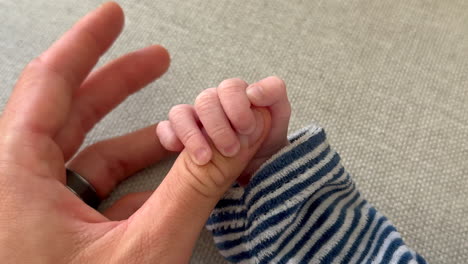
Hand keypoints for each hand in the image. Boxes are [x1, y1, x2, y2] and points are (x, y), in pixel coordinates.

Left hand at [0, 2, 270, 262]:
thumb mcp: (142, 250)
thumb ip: (193, 188)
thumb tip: (235, 138)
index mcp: (12, 178)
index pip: (50, 84)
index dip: (87, 43)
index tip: (114, 15)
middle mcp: (14, 187)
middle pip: (68, 111)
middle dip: (118, 83)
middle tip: (154, 59)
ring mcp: (33, 212)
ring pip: (86, 153)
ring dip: (136, 134)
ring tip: (181, 122)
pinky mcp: (55, 234)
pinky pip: (94, 189)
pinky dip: (133, 176)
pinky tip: (168, 172)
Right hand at [156, 77, 290, 183]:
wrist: (258, 169)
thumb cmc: (268, 140)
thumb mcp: (280, 117)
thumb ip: (274, 95)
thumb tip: (252, 91)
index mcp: (236, 95)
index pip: (230, 87)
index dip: (237, 106)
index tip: (247, 128)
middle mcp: (214, 103)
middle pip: (205, 100)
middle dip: (218, 126)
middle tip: (232, 150)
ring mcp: (195, 119)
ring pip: (181, 112)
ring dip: (192, 134)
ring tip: (205, 159)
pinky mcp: (180, 136)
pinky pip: (165, 129)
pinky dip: (170, 137)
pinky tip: (178, 151)